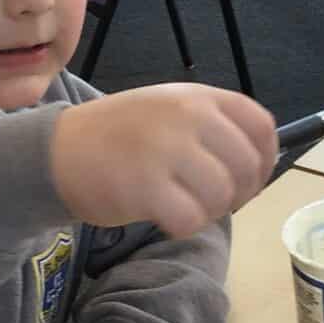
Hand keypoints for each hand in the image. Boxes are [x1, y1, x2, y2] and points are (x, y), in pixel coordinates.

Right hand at [52, 83, 277, 238]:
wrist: (56, 151)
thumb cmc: (118, 136)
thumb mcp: (168, 110)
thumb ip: (211, 126)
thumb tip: (257, 165)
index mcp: (197, 96)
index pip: (261, 126)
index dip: (266, 160)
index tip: (250, 178)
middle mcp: (187, 116)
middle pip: (247, 166)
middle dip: (239, 194)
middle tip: (213, 201)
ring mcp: (166, 149)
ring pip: (222, 195)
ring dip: (210, 211)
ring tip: (185, 206)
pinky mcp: (146, 186)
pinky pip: (192, 218)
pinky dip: (185, 226)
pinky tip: (166, 218)